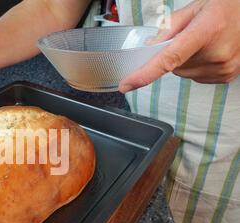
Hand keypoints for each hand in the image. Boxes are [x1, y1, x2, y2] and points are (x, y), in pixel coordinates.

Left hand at [119, 0, 239, 92]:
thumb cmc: (226, 7)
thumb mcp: (194, 8)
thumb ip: (168, 28)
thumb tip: (148, 48)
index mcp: (206, 31)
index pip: (168, 59)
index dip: (144, 74)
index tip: (127, 84)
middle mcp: (216, 53)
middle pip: (174, 67)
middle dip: (174, 54)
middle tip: (191, 37)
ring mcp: (223, 67)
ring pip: (184, 74)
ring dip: (186, 61)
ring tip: (204, 43)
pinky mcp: (226, 76)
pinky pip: (197, 78)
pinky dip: (197, 67)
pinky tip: (210, 51)